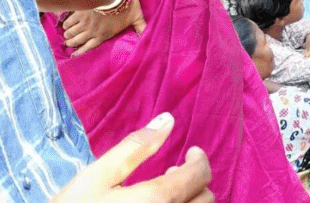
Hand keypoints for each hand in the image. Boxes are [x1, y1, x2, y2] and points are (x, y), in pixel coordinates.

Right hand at [51, 112, 212, 202]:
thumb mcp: (97, 176)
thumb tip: (167, 120)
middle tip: (170, 174)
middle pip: (206, 199)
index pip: (199, 175)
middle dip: (195, 182)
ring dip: (191, 201)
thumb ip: (136, 147)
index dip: (199, 159)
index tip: (191, 152)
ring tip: (164, 195)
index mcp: (155, 201)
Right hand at [62, 0, 145, 56]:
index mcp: (104, 34)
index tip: (73, 55)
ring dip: (68, 35)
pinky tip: (65, 26)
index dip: (80, 52)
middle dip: (72, 43)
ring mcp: (84, 22)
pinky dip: (66, 25)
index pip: (89, 47)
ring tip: (66, 36)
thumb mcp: (137, 18)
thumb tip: (149, 36)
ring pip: (71, 32)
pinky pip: (68, 22)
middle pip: (77, 40)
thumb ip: (141, 28)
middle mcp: (92, 31)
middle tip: (69, 43)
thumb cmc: (127, 6)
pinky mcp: (80, 13)